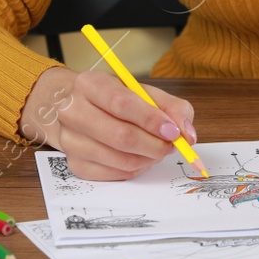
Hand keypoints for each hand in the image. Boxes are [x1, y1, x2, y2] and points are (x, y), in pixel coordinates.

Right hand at [20, 66, 196, 180]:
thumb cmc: (116, 99)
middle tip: (170, 145)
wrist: (81, 110)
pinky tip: (140, 157)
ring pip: (119, 159)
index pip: (121, 103)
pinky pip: (114, 175)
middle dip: (154, 144)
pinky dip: (135, 169)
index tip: (173, 131)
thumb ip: (172, 108)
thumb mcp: (144, 92)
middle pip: (119, 135)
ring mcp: (70, 140)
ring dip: (147, 158)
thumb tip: (188, 135)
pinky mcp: (74, 164)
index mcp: (89, 84)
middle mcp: (72, 111)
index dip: (151, 120)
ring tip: (156, 149)